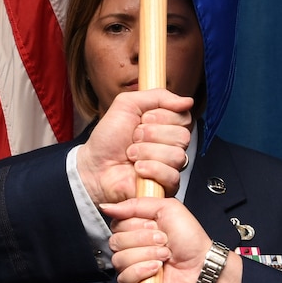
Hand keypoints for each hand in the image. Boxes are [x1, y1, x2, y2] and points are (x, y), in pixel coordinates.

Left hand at [79, 88, 193, 202]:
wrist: (95, 165)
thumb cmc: (109, 138)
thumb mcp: (128, 104)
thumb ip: (158, 96)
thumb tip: (187, 101)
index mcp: (167, 125)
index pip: (184, 117)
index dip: (162, 116)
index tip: (143, 119)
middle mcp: (171, 145)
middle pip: (183, 136)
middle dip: (152, 134)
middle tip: (134, 138)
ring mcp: (170, 166)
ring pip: (177, 155)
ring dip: (147, 152)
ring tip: (132, 154)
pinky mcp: (166, 186)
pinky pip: (172, 176)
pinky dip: (150, 169)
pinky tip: (137, 169)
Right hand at [102, 197, 241, 282]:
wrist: (201, 266)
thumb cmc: (190, 240)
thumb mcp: (167, 208)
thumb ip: (136, 204)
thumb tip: (109, 207)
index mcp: (137, 227)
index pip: (117, 223)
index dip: (135, 224)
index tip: (154, 224)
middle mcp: (132, 246)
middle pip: (116, 240)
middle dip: (144, 239)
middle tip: (163, 241)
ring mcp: (132, 266)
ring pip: (120, 258)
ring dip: (147, 254)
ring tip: (164, 256)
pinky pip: (124, 277)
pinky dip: (143, 271)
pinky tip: (157, 269)